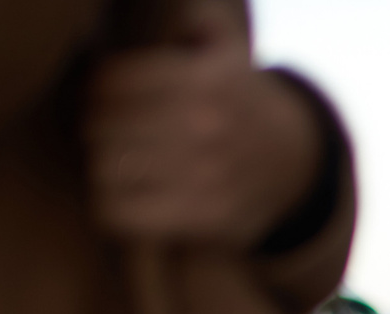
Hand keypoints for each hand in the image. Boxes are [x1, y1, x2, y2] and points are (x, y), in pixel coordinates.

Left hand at [86, 4, 323, 247]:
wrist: (294, 164)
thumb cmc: (239, 104)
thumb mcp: (227, 52)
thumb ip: (198, 23)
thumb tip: (180, 14)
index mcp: (204, 80)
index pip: (112, 80)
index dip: (96, 87)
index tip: (99, 97)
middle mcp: (205, 125)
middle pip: (103, 125)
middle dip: (94, 127)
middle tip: (99, 131)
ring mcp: (204, 174)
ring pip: (106, 166)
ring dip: (99, 164)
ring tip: (107, 160)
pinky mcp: (202, 217)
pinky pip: (121, 211)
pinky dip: (109, 202)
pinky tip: (119, 192)